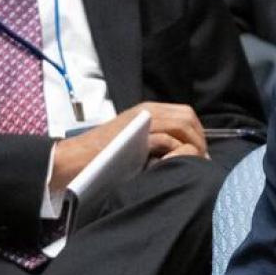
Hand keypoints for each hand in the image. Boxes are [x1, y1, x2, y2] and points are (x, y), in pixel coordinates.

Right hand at [47, 102, 207, 189]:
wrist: (75, 159)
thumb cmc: (104, 158)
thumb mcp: (136, 145)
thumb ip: (157, 145)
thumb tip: (186, 156)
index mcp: (149, 111)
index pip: (186, 115)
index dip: (198, 134)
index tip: (200, 155)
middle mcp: (148, 110)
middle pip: (188, 118)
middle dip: (199, 140)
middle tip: (199, 161)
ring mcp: (141, 119)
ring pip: (181, 124)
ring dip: (191, 145)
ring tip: (191, 164)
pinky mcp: (135, 133)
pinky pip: (166, 137)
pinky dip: (175, 150)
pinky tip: (174, 163)